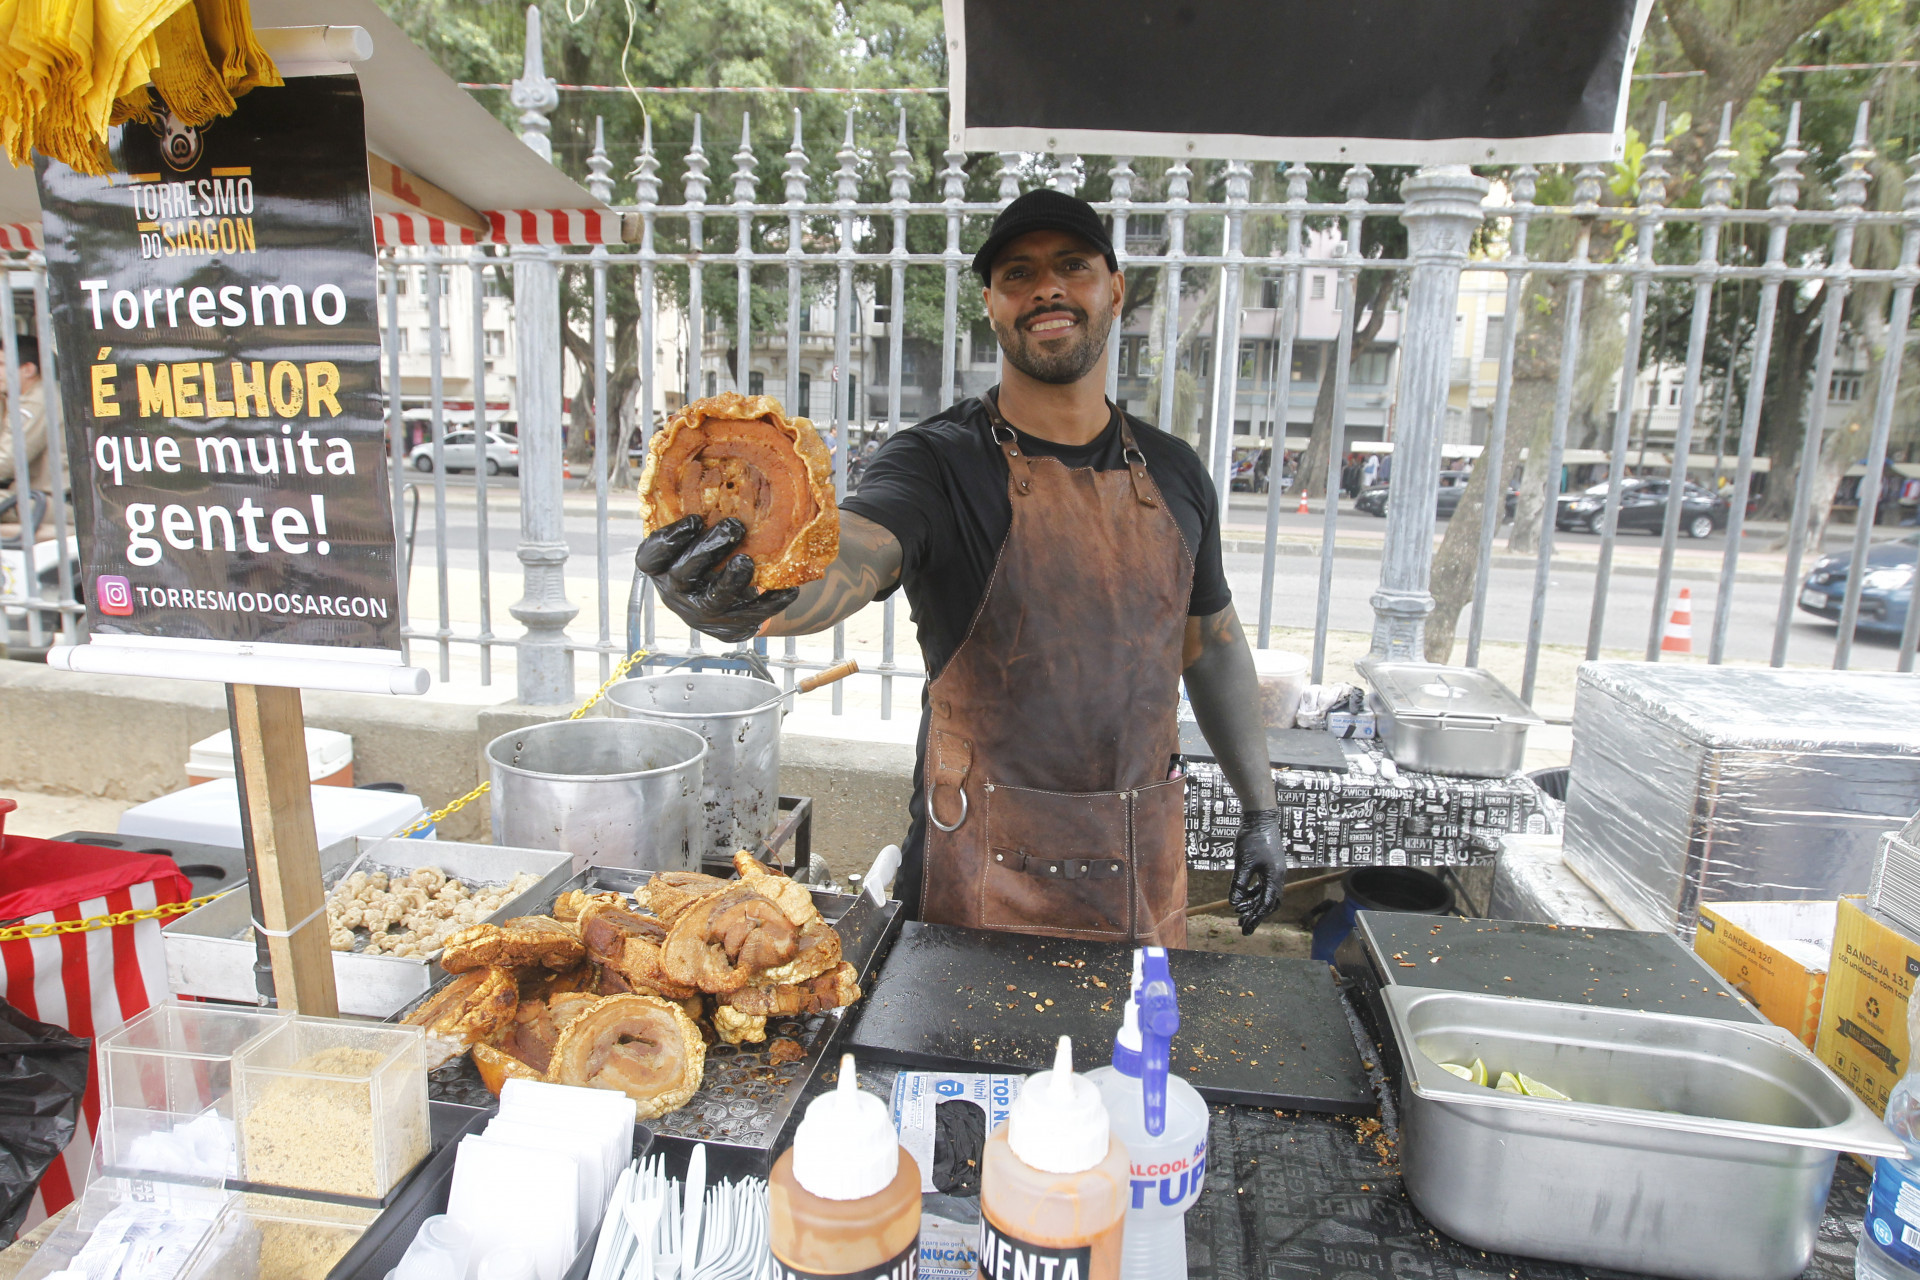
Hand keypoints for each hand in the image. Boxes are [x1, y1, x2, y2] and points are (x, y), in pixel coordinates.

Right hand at [634, 515, 797, 642]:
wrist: (719, 603)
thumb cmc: (703, 556)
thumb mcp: (690, 537)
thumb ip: (696, 513)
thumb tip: (712, 464)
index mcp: (660, 567)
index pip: (651, 556)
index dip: (669, 539)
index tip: (695, 519)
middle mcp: (675, 593)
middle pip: (684, 574)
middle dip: (708, 550)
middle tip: (734, 527)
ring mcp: (700, 614)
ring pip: (714, 601)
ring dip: (733, 581)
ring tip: (748, 562)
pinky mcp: (727, 628)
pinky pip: (750, 618)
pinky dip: (771, 602)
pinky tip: (787, 588)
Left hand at [1228, 809, 1284, 935]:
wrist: (1261, 818)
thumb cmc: (1252, 839)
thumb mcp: (1243, 863)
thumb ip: (1239, 884)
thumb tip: (1233, 903)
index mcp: (1274, 878)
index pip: (1266, 905)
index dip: (1255, 917)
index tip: (1245, 928)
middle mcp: (1278, 877)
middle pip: (1270, 903)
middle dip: (1256, 915)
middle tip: (1243, 926)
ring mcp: (1276, 871)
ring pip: (1267, 895)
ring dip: (1254, 904)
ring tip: (1241, 913)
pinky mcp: (1271, 866)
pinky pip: (1265, 885)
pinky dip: (1255, 893)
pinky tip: (1244, 897)